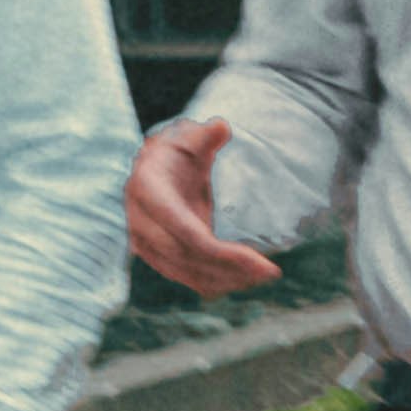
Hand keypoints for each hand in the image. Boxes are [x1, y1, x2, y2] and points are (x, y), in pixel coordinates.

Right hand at [128, 116, 282, 293]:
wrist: (154, 170)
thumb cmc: (178, 153)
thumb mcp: (191, 139)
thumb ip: (206, 135)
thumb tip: (221, 127)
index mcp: (148, 191)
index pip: (186, 234)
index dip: (223, 253)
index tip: (259, 261)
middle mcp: (141, 222)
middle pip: (189, 258)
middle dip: (231, 269)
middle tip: (270, 273)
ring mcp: (144, 243)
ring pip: (186, 273)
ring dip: (225, 280)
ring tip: (263, 277)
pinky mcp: (154, 256)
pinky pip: (183, 276)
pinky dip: (213, 283)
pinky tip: (243, 281)